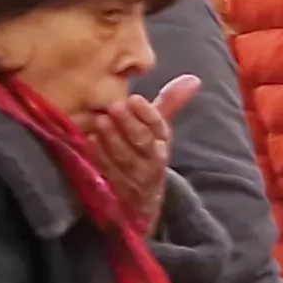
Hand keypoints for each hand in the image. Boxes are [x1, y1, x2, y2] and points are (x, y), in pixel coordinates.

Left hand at [82, 76, 189, 234]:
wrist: (140, 203)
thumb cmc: (145, 156)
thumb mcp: (157, 132)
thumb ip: (170, 104)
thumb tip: (193, 79)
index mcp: (162, 144)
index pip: (160, 129)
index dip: (149, 115)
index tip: (135, 99)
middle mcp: (152, 163)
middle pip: (144, 145)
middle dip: (130, 126)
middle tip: (114, 107)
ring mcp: (135, 179)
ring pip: (126, 160)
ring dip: (113, 141)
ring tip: (100, 121)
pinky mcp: (118, 191)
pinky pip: (109, 175)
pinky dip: (100, 159)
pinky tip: (90, 144)